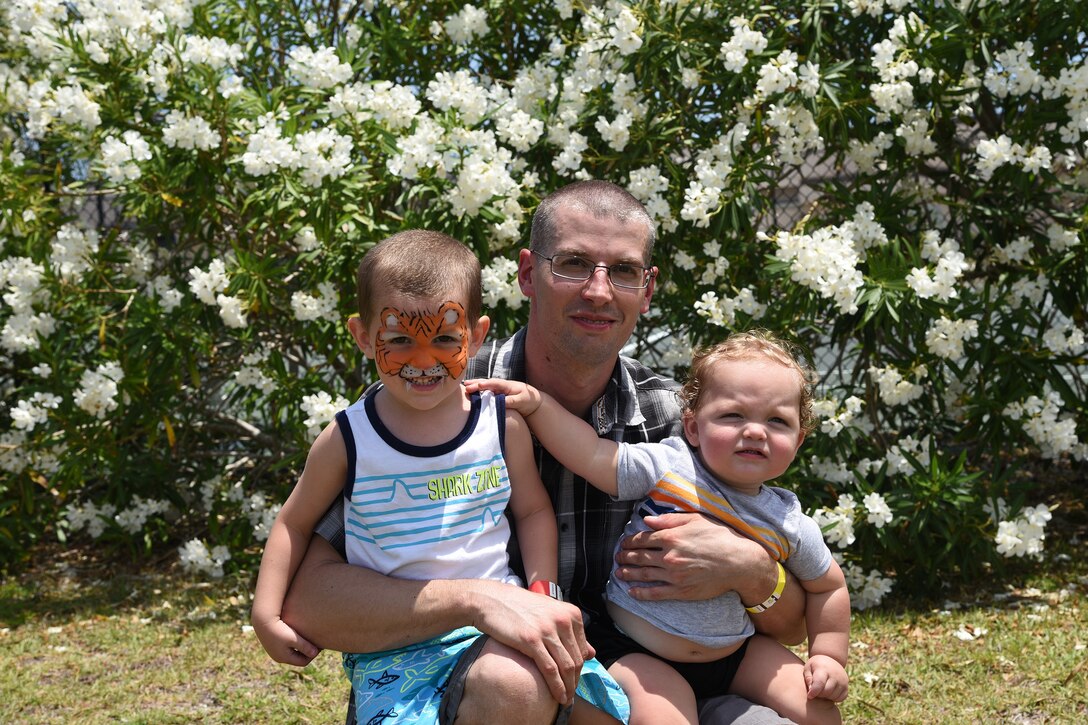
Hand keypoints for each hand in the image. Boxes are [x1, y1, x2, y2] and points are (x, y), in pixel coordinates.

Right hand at [253, 614, 320, 666]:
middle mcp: (278, 656)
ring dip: (301, 646)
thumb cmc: (279, 629)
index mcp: (284, 658)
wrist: (263, 620)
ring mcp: (274, 650)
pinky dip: (294, 642)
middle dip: (307, 651)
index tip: (320, 645)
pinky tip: (298, 633)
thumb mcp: (294, 638)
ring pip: (292, 651)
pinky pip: (287, 645)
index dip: (313, 655)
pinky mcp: (272, 643)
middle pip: (298, 658)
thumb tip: (315, 653)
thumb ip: (305, 647)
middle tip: (316, 642)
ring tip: (308, 637)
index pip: (303, 662)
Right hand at [463, 378, 541, 415]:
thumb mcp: (521, 401)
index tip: (478, 385)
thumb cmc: (528, 399)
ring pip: (484, 386)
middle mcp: (501, 385)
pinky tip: (470, 391)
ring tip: (465, 386)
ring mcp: (498, 389)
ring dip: (475, 385)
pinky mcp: (496, 394)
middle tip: (466, 386)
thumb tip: (499, 403)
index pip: (495, 383)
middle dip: (476, 383)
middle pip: (487, 383)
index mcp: (507, 385)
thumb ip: (511, 401)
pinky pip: (485, 391)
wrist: (533, 401)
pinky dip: (478, 390)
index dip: (486, 384)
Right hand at [471, 584, 592, 705]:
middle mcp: (563, 620)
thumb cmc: (519, 607)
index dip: (580, 668)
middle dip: (575, 680)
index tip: (573, 680)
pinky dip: (557, 686)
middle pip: (576, 659)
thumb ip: (571, 631)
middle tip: (571, 693)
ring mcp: (547, 629)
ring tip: (566, 699)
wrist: (491, 600)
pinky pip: (550, 669)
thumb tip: (592, 653)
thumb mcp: (549, 613)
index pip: (583, 648)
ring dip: (568, 687)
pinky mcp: (531, 640)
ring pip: (567, 666)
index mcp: (570, 613)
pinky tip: (558, 696)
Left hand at [614, 512, 766, 601]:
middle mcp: (669, 556)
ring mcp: (674, 575)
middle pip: (640, 557)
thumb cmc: (719, 537)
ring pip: (644, 575)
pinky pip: (656, 593)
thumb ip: (669, 520)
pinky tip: (631, 592)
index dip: (630, 541)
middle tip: (618, 557)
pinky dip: (642, 593)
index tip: (624, 543)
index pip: (643, 539)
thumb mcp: (695, 520)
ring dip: (628, 573)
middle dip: (626, 557)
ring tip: (618, 573)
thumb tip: (647, 521)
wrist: (739, 562)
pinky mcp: (681, 590)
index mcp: (671, 537)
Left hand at [804, 654, 848, 701]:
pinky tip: (829, 692)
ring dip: (826, 696)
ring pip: (833, 696)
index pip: (820, 683)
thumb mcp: (808, 668)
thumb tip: (811, 690)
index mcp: (824, 669)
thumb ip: (808, 679)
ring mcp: (843, 681)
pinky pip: (840, 698)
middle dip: (819, 694)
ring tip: (821, 690)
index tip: (809, 696)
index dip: (814, 691)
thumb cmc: (816, 666)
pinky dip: (834, 698)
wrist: (831, 661)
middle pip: (826, 691)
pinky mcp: (846, 687)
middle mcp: (836, 675)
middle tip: (815, 691)